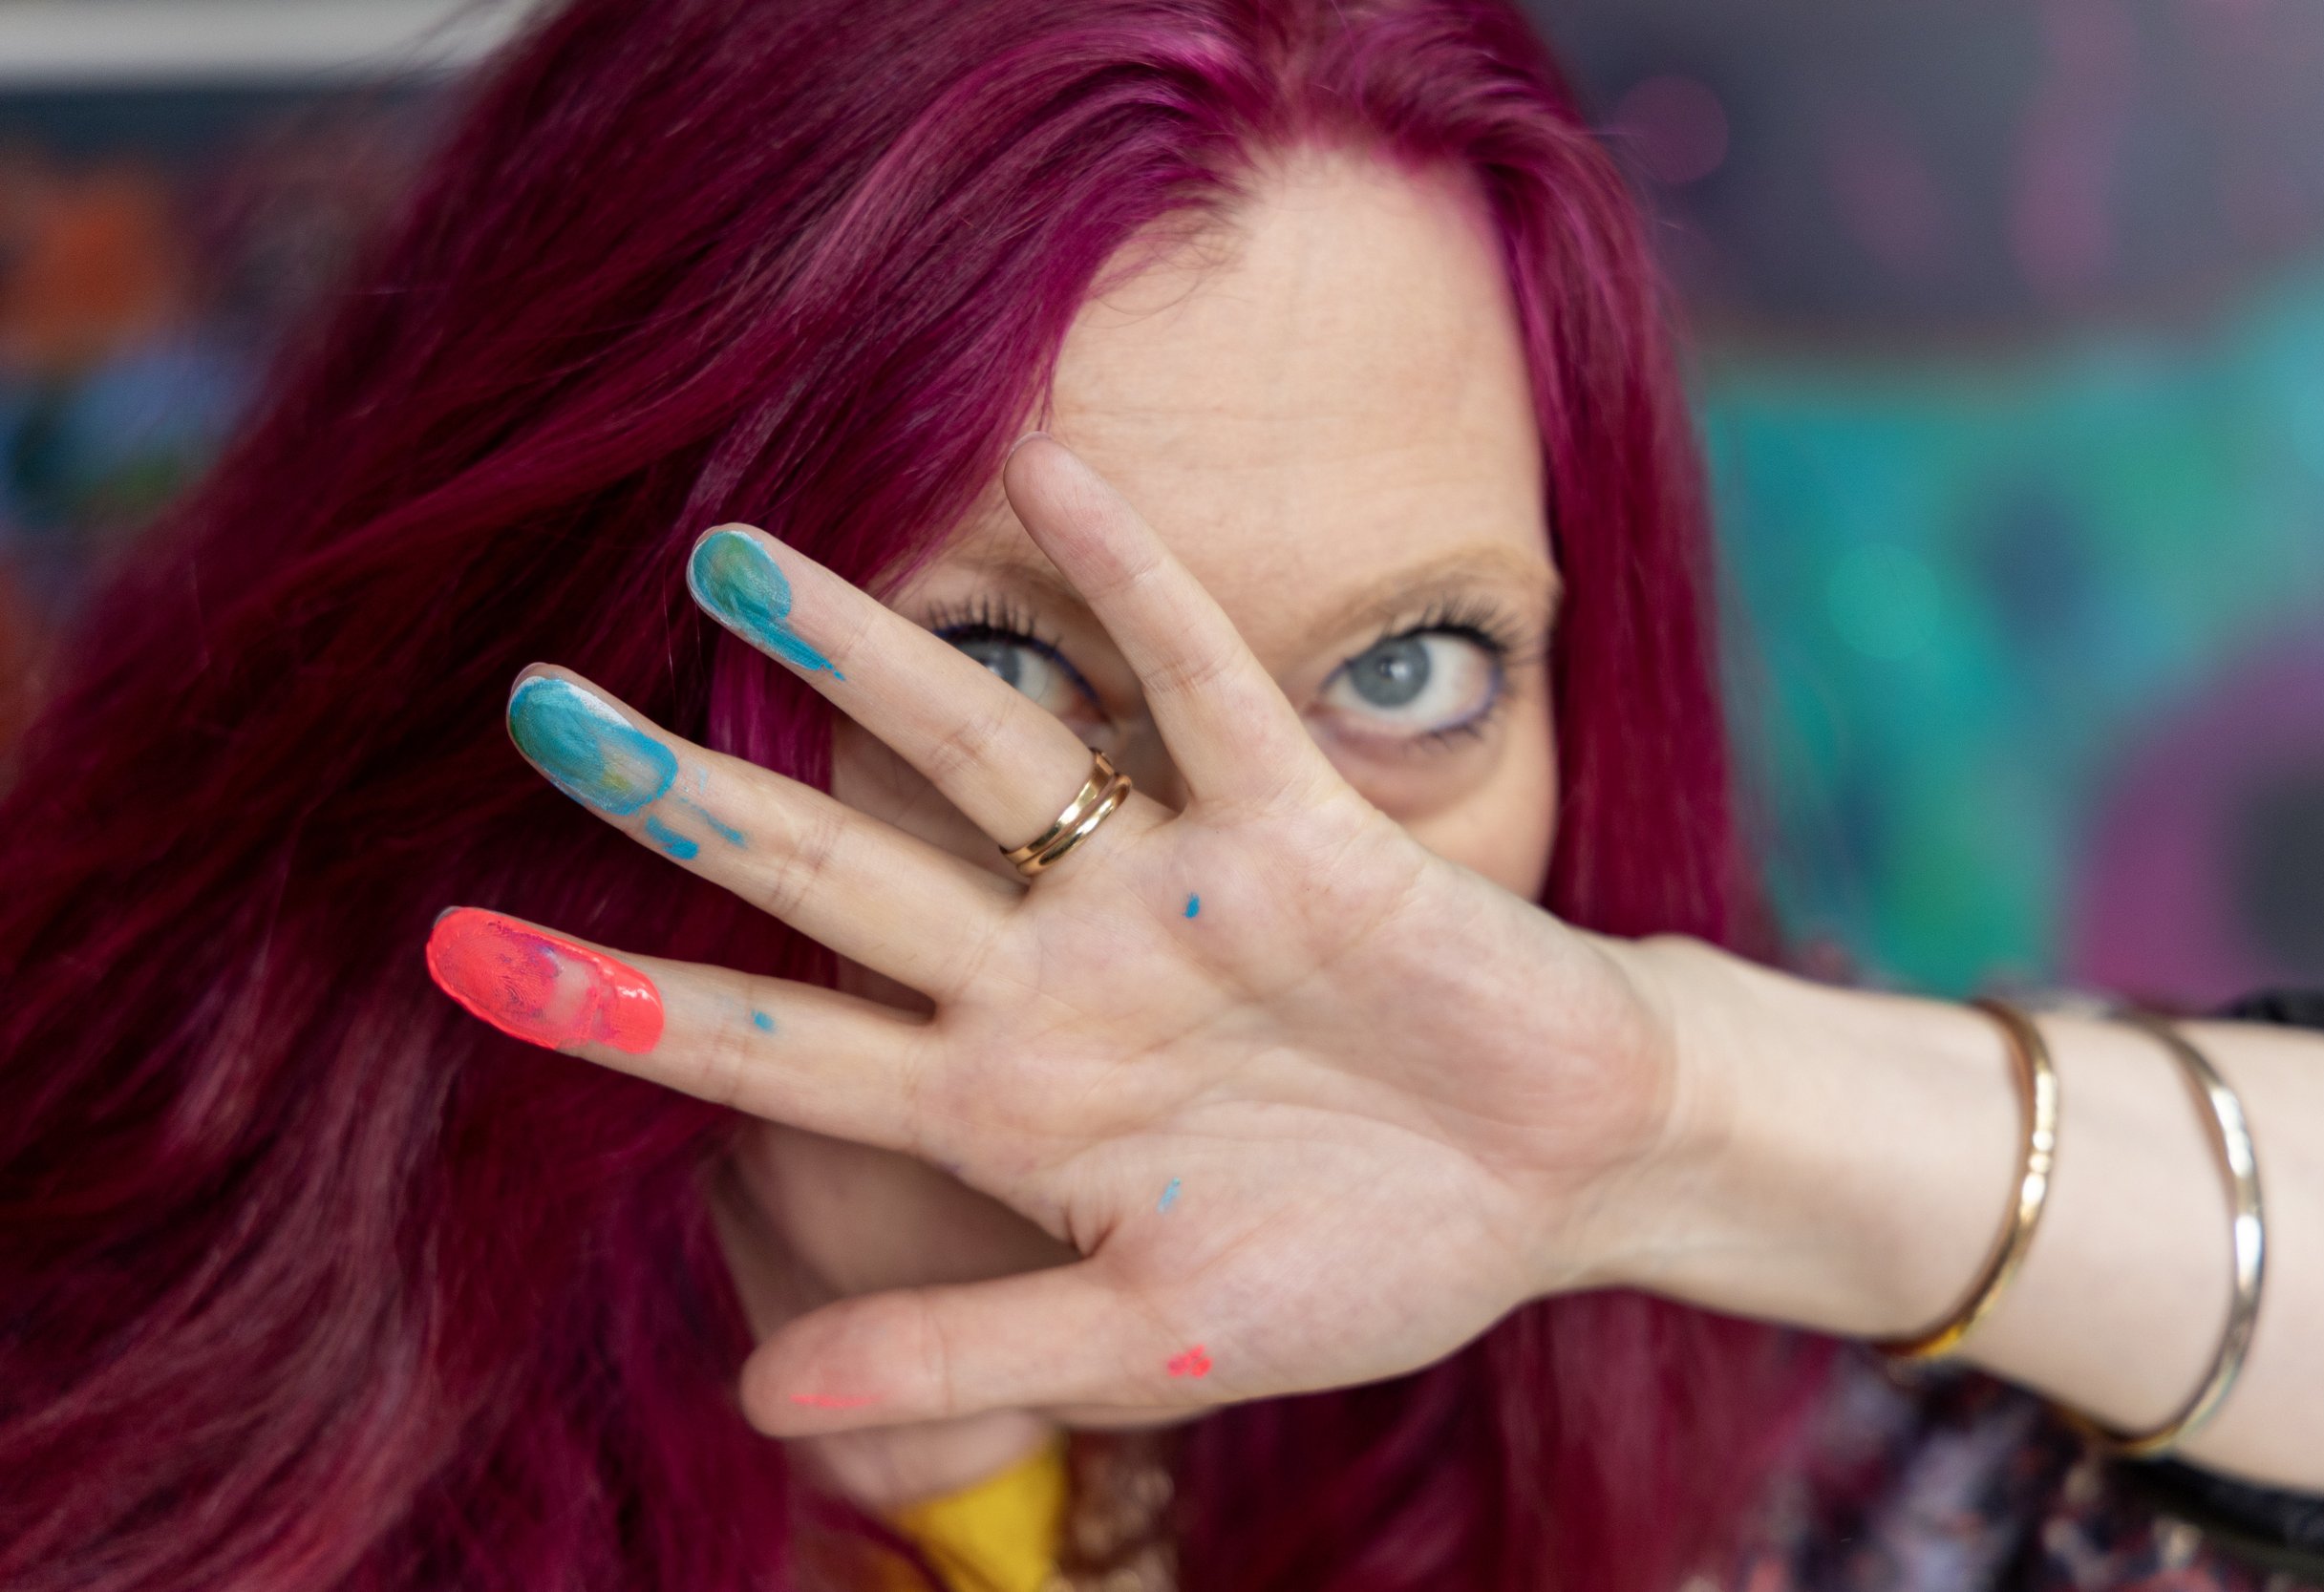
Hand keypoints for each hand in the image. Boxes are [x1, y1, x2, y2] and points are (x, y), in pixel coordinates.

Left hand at [430, 435, 1690, 1435]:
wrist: (1560, 1182)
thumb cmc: (1364, 1262)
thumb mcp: (1160, 1341)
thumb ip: (967, 1355)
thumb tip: (752, 1402)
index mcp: (1004, 1110)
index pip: (772, 1053)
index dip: (618, 1002)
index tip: (450, 950)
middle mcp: (1056, 982)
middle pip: (838, 876)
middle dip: (688, 801)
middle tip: (531, 705)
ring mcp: (1169, 899)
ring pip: (991, 757)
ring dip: (870, 658)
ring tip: (732, 550)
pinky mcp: (1302, 837)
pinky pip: (1207, 694)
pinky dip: (1141, 595)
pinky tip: (1050, 475)